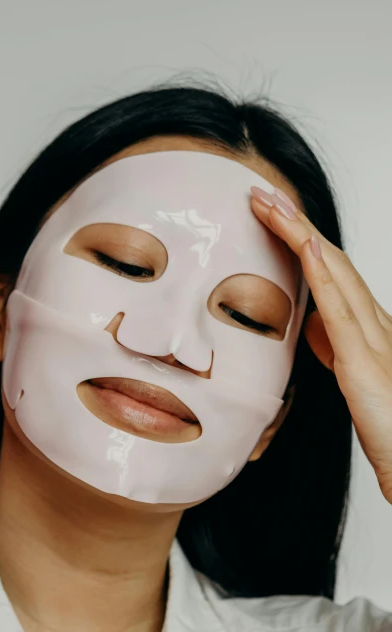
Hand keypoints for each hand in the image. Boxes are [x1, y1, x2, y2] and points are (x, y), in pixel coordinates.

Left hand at [250, 185, 391, 503]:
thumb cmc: (390, 427)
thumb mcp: (354, 379)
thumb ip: (337, 348)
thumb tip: (313, 325)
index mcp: (370, 329)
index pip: (330, 272)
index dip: (301, 239)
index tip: (271, 214)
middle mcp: (377, 324)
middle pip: (332, 262)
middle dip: (296, 224)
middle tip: (263, 193)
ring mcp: (375, 341)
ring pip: (336, 274)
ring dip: (302, 235)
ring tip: (272, 204)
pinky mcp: (366, 364)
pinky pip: (343, 313)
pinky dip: (325, 276)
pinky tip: (308, 249)